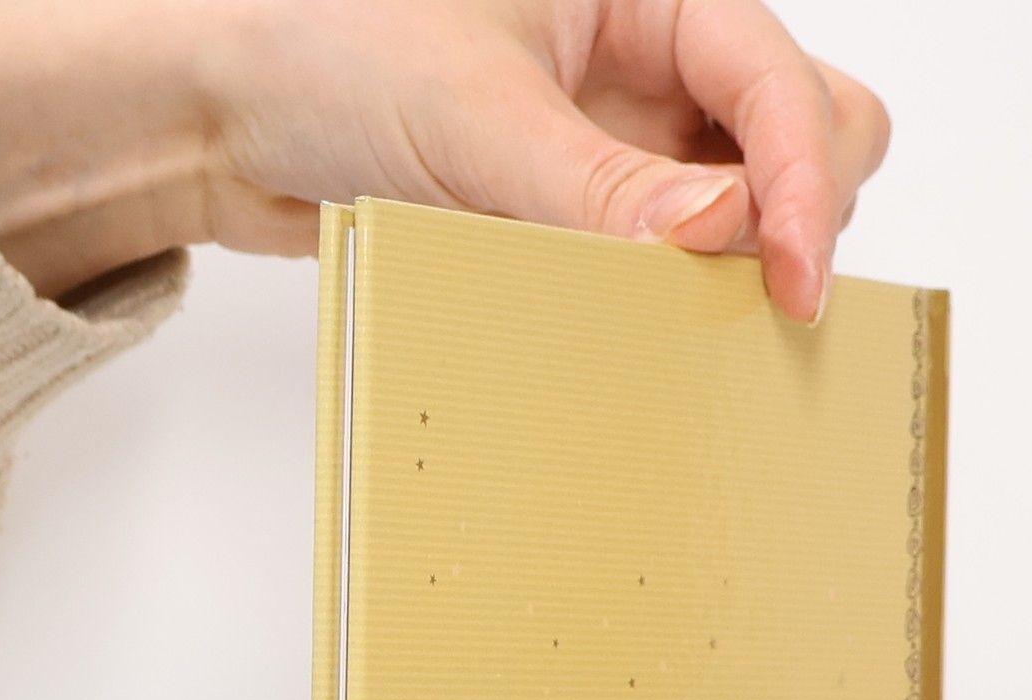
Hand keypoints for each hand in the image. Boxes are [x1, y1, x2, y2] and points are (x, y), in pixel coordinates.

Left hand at [0, 0, 890, 322]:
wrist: (224, 107)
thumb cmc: (320, 45)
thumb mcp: (470, 114)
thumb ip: (600, 184)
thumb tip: (720, 234)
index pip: (774, 78)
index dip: (803, 179)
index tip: (795, 278)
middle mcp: (650, 56)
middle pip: (807, 126)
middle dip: (800, 209)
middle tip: (757, 300)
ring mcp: (626, 135)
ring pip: (753, 199)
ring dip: (745, 260)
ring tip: (691, 316)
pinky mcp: (589, 203)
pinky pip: (674, 255)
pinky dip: (681, 295)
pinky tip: (647, 324)